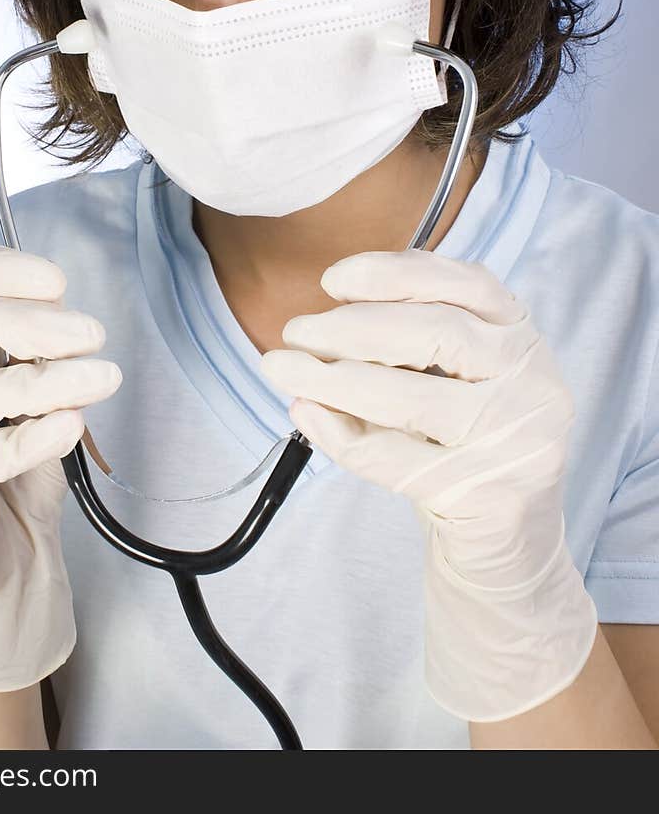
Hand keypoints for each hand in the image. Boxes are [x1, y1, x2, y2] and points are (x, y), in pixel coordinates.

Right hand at [0, 244, 121, 691]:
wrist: (10, 557)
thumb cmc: (22, 464)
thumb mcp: (39, 393)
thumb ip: (42, 353)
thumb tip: (67, 319)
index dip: (1, 270)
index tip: (56, 282)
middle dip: (31, 322)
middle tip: (91, 333)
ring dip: (49, 381)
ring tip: (100, 379)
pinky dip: (35, 437)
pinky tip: (70, 426)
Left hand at [259, 249, 597, 721]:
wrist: (508, 540)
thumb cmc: (463, 437)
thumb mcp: (452, 375)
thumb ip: (402, 342)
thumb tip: (318, 327)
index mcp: (520, 334)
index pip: (467, 283)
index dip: (395, 273)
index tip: (333, 280)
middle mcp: (531, 381)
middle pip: (437, 333)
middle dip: (352, 327)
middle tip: (296, 330)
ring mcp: (514, 441)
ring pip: (412, 399)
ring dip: (333, 379)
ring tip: (282, 368)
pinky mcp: (488, 496)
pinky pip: (397, 460)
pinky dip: (340, 435)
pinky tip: (307, 414)